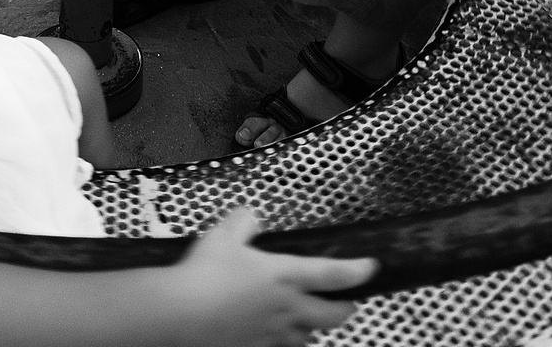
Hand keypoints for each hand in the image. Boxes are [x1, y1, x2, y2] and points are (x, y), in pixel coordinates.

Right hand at [168, 208, 375, 346]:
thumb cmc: (203, 275)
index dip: (358, 270)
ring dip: (314, 327)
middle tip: (347, 302)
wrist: (179, 316)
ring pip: (308, 336)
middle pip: (334, 315)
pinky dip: (285, 341)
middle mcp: (287, 309)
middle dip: (345, 309)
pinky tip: (276, 335)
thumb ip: (242, 222)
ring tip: (308, 318)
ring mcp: (273, 334)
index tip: (372, 268)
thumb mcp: (222, 235)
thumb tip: (251, 216)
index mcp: (285, 276)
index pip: (334, 274)